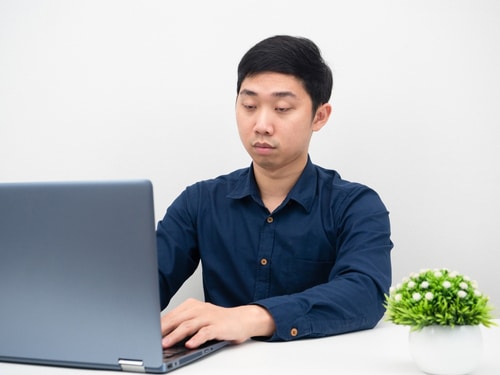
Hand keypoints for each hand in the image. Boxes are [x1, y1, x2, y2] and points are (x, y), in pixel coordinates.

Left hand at [161, 298, 275, 348]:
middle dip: (163, 330)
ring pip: (189, 325)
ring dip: (175, 335)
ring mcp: (209, 317)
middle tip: (151, 339)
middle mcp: (199, 309)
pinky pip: (206, 332)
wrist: (243, 319)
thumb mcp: (198, 319)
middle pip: (177, 319)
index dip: (158, 325)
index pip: (172, 315)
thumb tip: (162, 334)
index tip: (147, 333)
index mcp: (192, 306)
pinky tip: (190, 344)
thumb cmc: (218, 321)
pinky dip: (197, 338)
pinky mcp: (218, 326)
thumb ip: (182, 324)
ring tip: (165, 344)